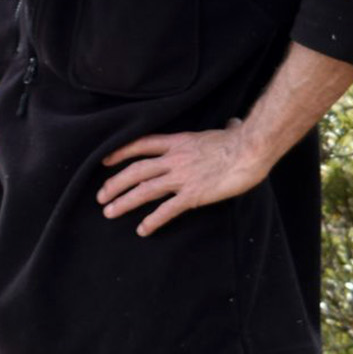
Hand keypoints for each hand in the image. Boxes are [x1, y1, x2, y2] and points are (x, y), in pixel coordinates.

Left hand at [98, 119, 266, 236]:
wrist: (251, 149)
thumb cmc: (243, 140)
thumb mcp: (225, 131)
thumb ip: (223, 129)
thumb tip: (232, 123)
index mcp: (178, 142)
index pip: (141, 145)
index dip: (120, 152)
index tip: (105, 161)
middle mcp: (174, 159)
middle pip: (135, 171)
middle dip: (114, 184)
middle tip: (100, 196)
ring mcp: (182, 177)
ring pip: (144, 190)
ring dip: (124, 203)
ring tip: (109, 212)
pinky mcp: (193, 195)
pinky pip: (167, 210)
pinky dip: (153, 221)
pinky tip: (142, 230)